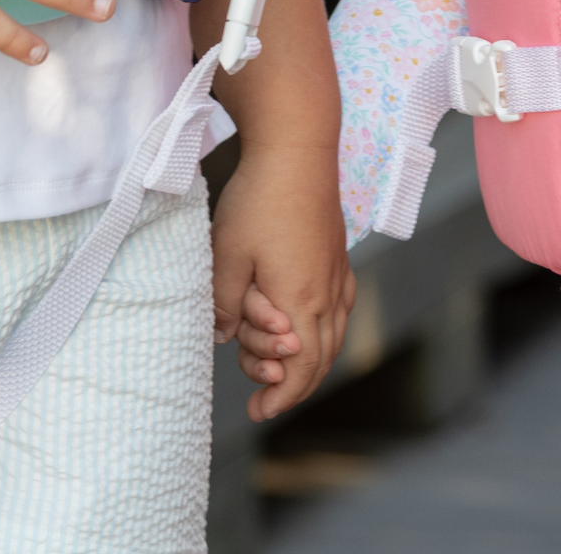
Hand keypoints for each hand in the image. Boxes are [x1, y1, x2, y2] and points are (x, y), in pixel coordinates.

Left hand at [210, 143, 354, 420]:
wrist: (297, 149)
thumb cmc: (260, 200)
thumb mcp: (228, 255)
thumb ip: (223, 304)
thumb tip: (221, 337)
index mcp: (302, 301)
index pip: (299, 371)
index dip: (280, 397)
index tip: (257, 411)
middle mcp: (328, 294)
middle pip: (320, 360)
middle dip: (292, 384)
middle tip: (262, 394)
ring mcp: (338, 274)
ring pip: (333, 336)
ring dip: (308, 359)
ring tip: (278, 363)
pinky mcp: (338, 256)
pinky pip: (338, 310)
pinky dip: (322, 331)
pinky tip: (303, 323)